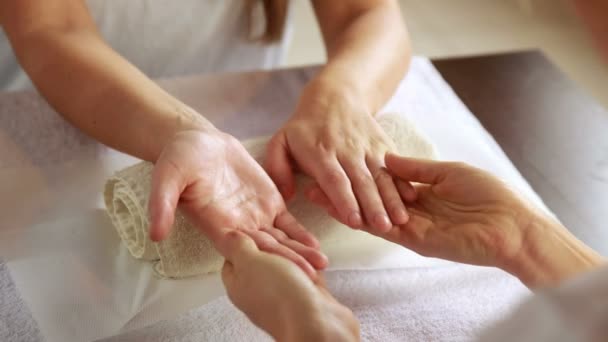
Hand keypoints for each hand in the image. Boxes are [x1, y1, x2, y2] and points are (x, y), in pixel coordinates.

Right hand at [147, 129, 327, 277]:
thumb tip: (155, 234)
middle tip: (312, 276)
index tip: (280, 275)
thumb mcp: (167, 177)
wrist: (198, 140)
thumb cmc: (179, 158)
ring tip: (322, 264)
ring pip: (280, 240)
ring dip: (299, 252)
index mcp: (216, 225)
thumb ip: (162, 204)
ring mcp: (255, 216)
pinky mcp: (268, 202)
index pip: (242, 249)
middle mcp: (238, 227)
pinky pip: (287, 223)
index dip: (260, 261)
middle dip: (288, 263)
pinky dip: (301, 233)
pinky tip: (317, 244)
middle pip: (266, 251)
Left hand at [220, 231, 359, 341]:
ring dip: (300, 256)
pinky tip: (318, 261)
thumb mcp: (250, 262)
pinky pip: (306, 275)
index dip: (244, 241)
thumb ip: (238, 246)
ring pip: (289, 264)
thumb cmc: (279, 295)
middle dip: (279, 245)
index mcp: (238, 282)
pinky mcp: (304, 298)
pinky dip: (312, 266)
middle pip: (265, 256)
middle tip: (286, 240)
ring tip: (311, 254)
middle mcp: (257, 290)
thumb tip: (228, 236)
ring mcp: (281, 295)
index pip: (235, 257)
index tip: (257, 229)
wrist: (316, 324)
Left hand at [265, 82, 414, 232]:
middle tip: (383, 227)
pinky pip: (395, 167)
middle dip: (374, 206)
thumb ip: (277, 168)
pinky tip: (412, 198)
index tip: (354, 221)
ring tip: (401, 219)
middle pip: (362, 181)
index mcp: (320, 153)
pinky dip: (404, 182)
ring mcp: (368, 148)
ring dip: (392, 199)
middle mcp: (347, 151)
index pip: (335, 180)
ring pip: (382, 176)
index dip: (344, 200)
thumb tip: (284, 195)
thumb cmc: (304, 127)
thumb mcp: (280, 141)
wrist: (335, 96)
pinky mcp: (383, 146)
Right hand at [308, 154, 603, 287]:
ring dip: (342, 205)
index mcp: (422, 192)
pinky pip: (381, 228)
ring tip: (313, 193)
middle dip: (341, 191)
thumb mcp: (448, 171)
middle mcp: (412, 211)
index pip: (382, 183)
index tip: (335, 162)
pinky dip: (358, 218)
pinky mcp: (413, 240)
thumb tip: (387, 158)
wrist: (512, 225)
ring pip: (368, 215)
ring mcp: (410, 227)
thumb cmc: (489, 194)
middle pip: (369, 199)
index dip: (358, 175)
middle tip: (313, 179)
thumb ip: (416, 169)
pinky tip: (337, 208)